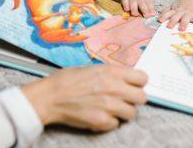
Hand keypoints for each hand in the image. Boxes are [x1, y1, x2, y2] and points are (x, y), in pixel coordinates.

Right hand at [21, 66, 147, 131]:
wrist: (50, 96)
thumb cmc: (67, 81)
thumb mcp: (92, 68)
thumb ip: (111, 74)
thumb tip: (125, 80)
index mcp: (111, 72)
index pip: (142, 78)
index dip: (138, 83)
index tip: (133, 86)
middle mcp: (113, 88)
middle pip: (142, 98)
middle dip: (133, 99)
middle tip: (123, 99)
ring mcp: (109, 106)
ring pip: (131, 113)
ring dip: (122, 112)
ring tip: (109, 109)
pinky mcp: (101, 121)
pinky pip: (116, 124)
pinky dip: (109, 122)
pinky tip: (98, 115)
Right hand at [120, 0, 155, 16]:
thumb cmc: (140, 0)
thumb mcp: (146, 1)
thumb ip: (150, 8)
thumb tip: (154, 15)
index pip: (150, 4)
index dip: (151, 9)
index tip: (152, 15)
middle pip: (142, 4)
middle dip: (144, 10)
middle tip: (146, 16)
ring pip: (133, 5)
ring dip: (135, 11)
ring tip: (136, 15)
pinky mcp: (124, 0)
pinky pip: (125, 4)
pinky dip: (126, 8)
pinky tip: (128, 10)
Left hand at [158, 0, 192, 30]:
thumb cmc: (182, 8)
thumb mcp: (173, 8)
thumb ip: (166, 12)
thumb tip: (157, 18)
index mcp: (174, 10)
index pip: (168, 13)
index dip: (164, 16)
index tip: (159, 20)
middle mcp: (181, 12)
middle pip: (176, 16)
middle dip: (172, 21)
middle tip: (169, 26)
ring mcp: (189, 14)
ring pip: (186, 18)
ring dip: (184, 23)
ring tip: (181, 28)